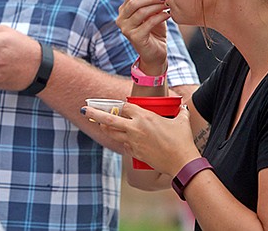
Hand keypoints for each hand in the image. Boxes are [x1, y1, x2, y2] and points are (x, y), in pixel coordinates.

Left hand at [81, 102, 198, 175]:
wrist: (181, 162)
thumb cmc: (182, 141)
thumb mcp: (181, 121)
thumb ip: (180, 112)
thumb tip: (183, 107)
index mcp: (144, 117)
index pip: (125, 107)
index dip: (123, 106)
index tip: (122, 107)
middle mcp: (135, 128)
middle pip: (109, 118)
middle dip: (94, 113)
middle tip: (84, 110)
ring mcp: (132, 141)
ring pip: (111, 133)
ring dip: (104, 127)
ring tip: (98, 123)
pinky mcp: (134, 153)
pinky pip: (122, 144)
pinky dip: (120, 140)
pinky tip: (121, 139)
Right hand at [116, 0, 169, 74]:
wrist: (155, 52)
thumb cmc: (154, 31)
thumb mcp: (153, 13)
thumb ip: (153, 1)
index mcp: (123, 11)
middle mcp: (121, 20)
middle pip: (134, 2)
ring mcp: (126, 29)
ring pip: (141, 11)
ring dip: (157, 6)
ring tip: (168, 4)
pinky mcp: (135, 37)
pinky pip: (149, 23)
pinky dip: (160, 16)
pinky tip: (168, 14)